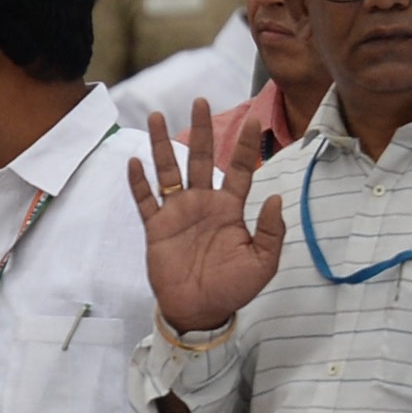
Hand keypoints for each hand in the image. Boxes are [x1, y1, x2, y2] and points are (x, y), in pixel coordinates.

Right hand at [126, 101, 284, 336]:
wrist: (200, 311)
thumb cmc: (233, 288)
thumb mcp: (263, 263)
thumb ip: (272, 231)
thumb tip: (277, 196)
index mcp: (230, 209)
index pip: (238, 169)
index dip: (245, 144)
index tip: (253, 118)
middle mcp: (202, 204)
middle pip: (200, 158)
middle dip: (201, 130)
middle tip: (200, 102)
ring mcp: (177, 214)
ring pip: (168, 171)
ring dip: (161, 144)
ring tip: (157, 116)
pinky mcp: (156, 228)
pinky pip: (145, 200)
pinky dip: (139, 183)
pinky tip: (134, 162)